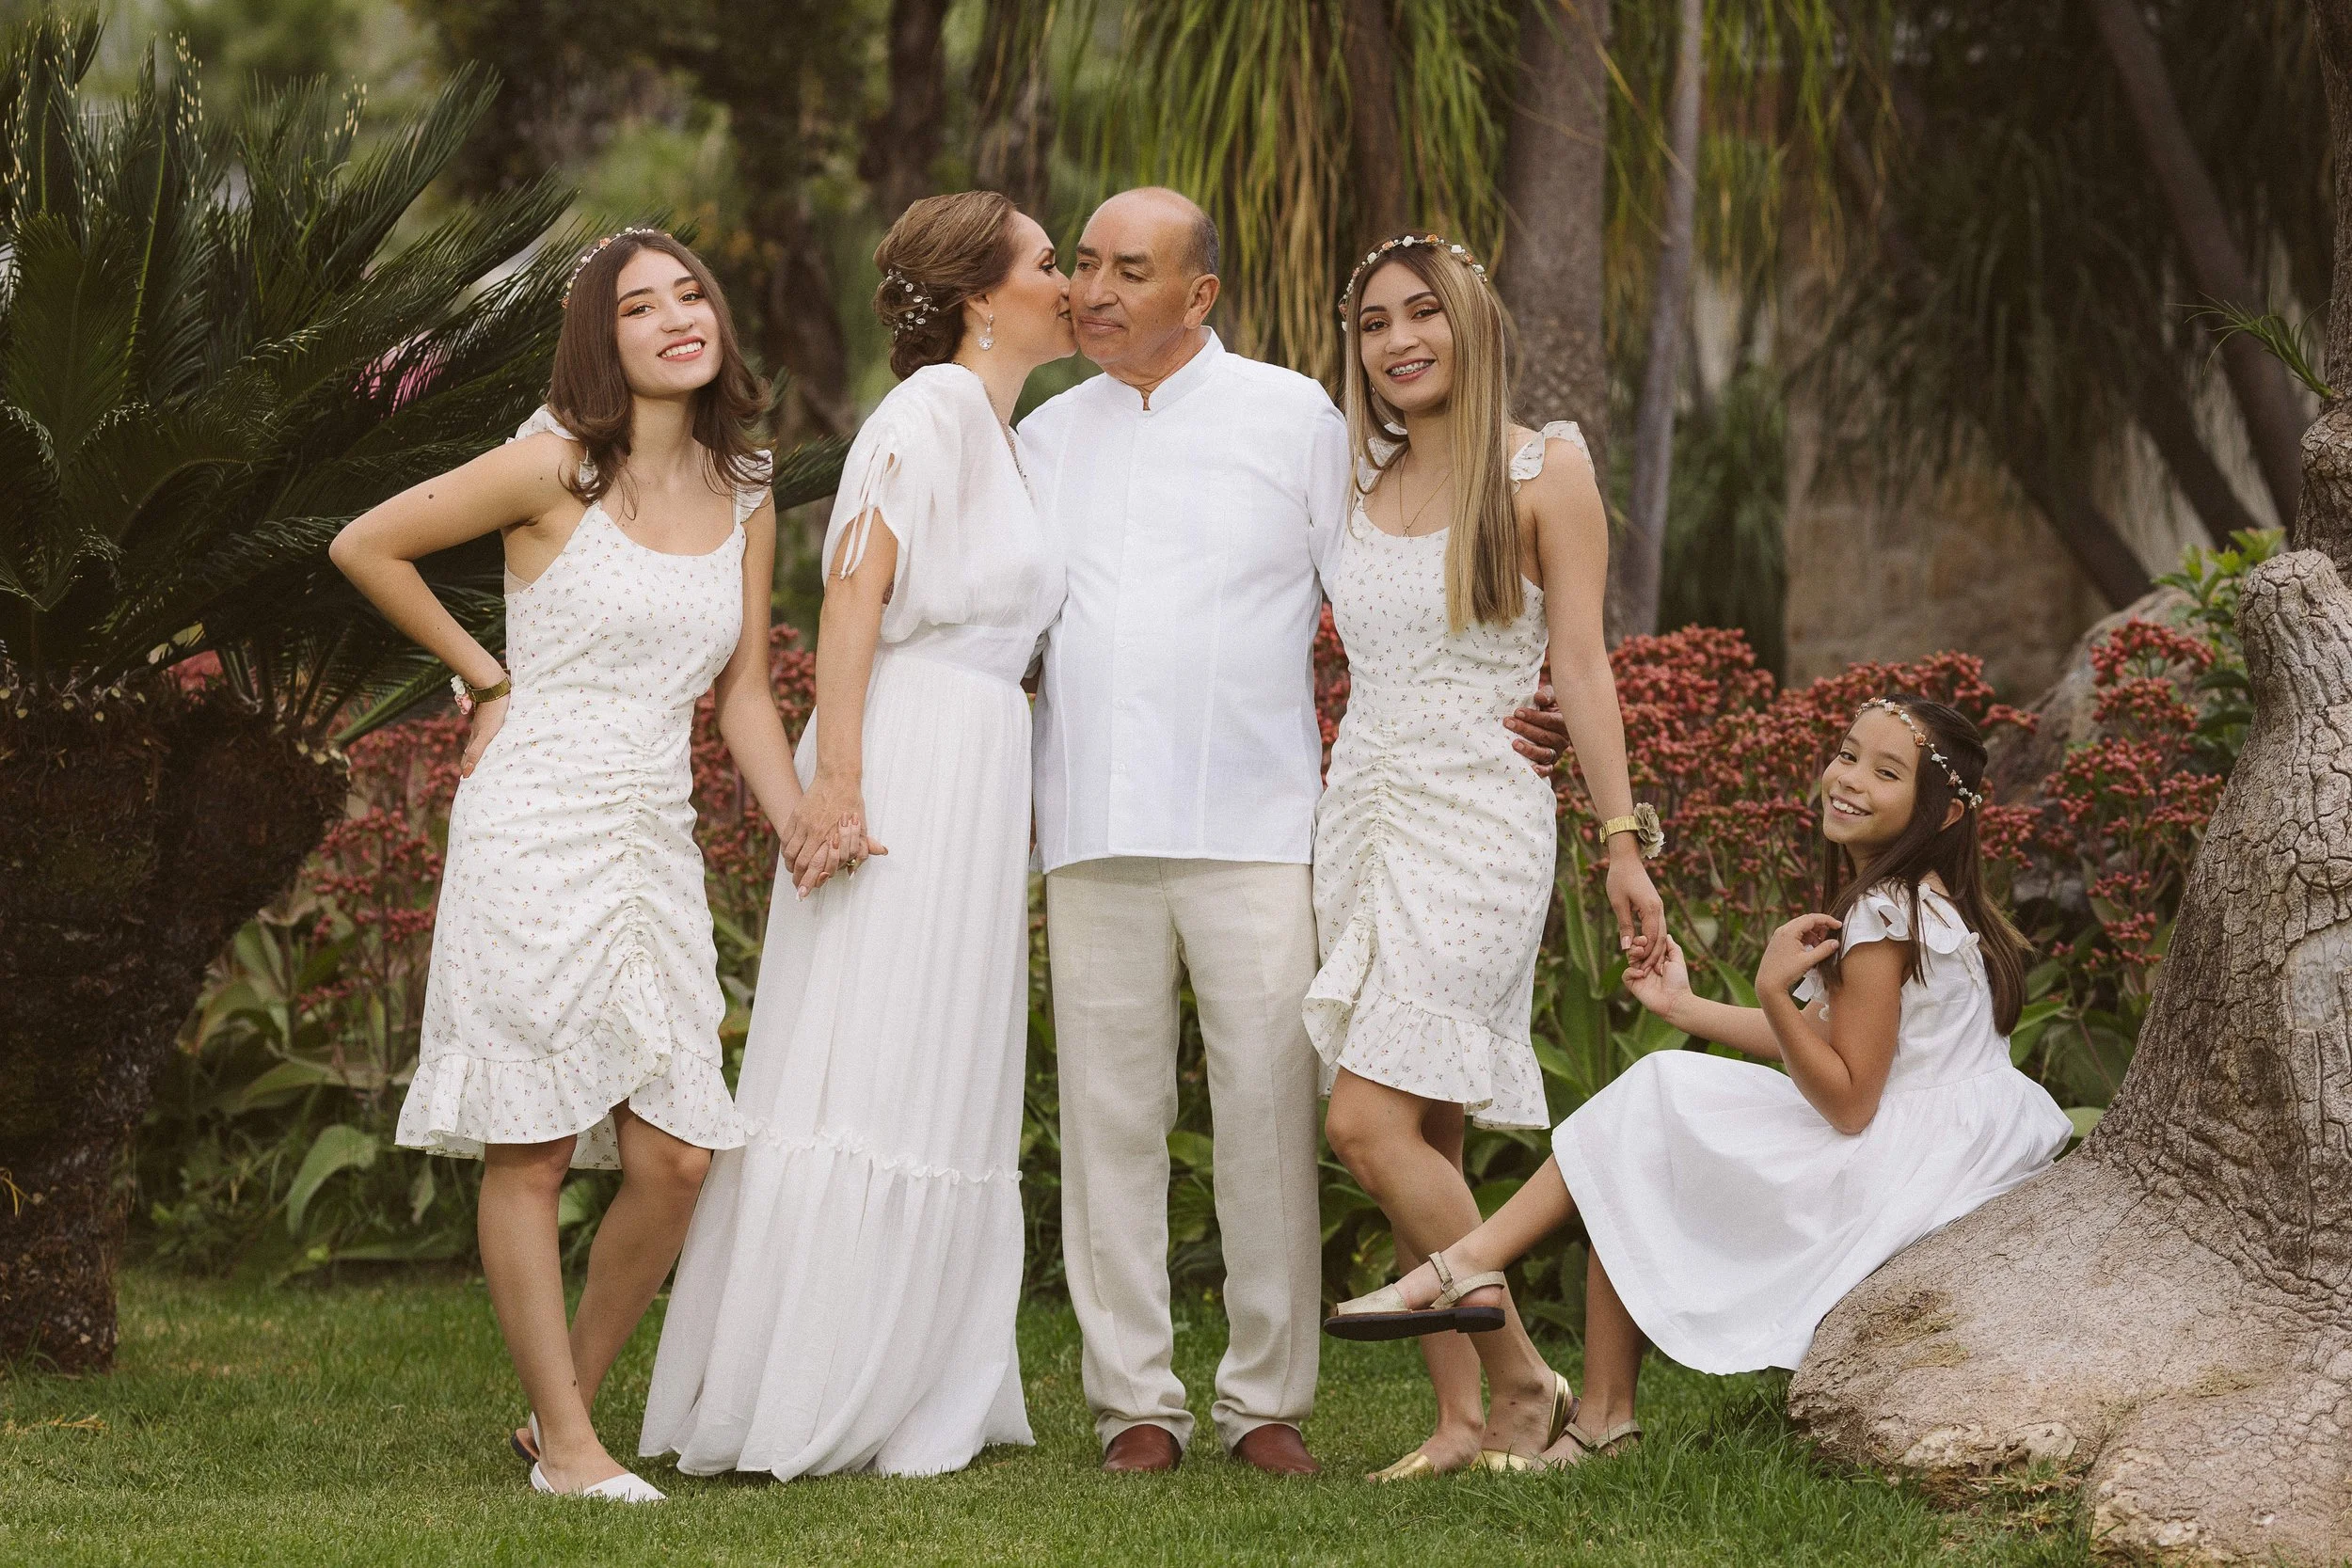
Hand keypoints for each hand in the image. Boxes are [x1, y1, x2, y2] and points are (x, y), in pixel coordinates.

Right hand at [458, 694, 506, 777]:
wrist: (494, 688)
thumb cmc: (493, 713)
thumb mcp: (486, 735)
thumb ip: (476, 751)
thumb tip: (466, 773)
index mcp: (476, 737)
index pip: (469, 756)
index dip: (466, 766)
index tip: (465, 778)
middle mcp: (477, 730)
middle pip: (471, 748)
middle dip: (470, 760)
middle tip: (468, 771)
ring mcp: (483, 722)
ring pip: (478, 739)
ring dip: (477, 749)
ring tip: (478, 757)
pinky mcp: (490, 714)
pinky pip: (486, 730)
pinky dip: (486, 738)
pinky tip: (490, 735)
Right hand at [781, 772, 888, 896]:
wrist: (837, 779)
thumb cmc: (852, 803)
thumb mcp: (862, 826)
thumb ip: (863, 845)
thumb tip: (869, 860)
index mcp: (831, 837)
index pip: (816, 866)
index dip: (809, 882)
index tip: (805, 893)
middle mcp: (815, 833)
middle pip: (800, 863)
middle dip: (798, 878)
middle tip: (798, 888)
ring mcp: (803, 824)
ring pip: (790, 852)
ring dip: (791, 866)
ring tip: (794, 872)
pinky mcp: (796, 816)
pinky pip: (786, 838)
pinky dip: (787, 850)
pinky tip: (790, 856)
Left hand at [1506, 682, 1568, 773]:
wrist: (1548, 722)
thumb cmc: (1547, 708)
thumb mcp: (1550, 698)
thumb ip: (1547, 694)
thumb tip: (1539, 698)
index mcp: (1564, 722)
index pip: (1550, 721)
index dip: (1534, 716)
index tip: (1517, 712)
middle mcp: (1563, 739)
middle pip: (1545, 736)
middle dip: (1525, 729)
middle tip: (1508, 723)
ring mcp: (1557, 752)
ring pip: (1545, 753)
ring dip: (1529, 749)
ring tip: (1514, 744)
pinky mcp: (1551, 764)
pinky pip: (1548, 769)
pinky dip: (1542, 770)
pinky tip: (1532, 769)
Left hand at [1606, 848, 1665, 976]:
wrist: (1626, 859)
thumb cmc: (1619, 878)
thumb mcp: (1618, 903)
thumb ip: (1624, 925)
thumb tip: (1626, 948)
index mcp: (1651, 909)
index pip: (1652, 937)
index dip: (1646, 954)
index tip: (1638, 967)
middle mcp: (1659, 909)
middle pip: (1661, 938)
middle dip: (1654, 956)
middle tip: (1644, 971)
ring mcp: (1658, 907)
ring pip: (1661, 933)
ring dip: (1655, 949)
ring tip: (1646, 964)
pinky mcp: (1655, 906)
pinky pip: (1658, 926)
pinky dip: (1654, 939)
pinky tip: (1647, 949)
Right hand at [1624, 933, 1691, 1021]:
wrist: (1676, 1001)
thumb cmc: (1679, 982)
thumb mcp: (1678, 960)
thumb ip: (1672, 947)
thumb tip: (1667, 935)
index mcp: (1656, 960)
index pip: (1646, 946)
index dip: (1645, 940)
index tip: (1647, 937)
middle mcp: (1646, 967)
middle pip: (1635, 951)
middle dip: (1637, 944)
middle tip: (1642, 942)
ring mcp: (1640, 976)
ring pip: (1629, 960)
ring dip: (1633, 954)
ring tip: (1640, 953)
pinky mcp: (1634, 985)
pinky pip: (1626, 975)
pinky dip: (1631, 972)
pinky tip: (1642, 973)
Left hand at [1757, 913, 1842, 996]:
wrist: (1767, 983)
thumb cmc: (1786, 972)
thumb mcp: (1808, 961)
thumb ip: (1823, 950)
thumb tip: (1836, 942)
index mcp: (1789, 931)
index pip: (1812, 918)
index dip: (1827, 920)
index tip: (1839, 925)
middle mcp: (1783, 930)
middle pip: (1806, 921)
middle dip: (1821, 927)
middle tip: (1830, 938)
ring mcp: (1779, 935)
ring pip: (1801, 928)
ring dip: (1813, 934)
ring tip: (1821, 947)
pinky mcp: (1778, 942)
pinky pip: (1794, 934)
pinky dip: (1805, 939)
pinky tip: (1811, 949)